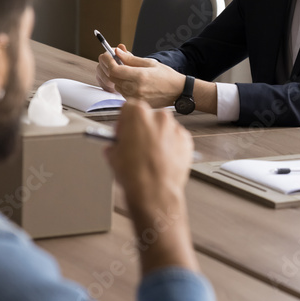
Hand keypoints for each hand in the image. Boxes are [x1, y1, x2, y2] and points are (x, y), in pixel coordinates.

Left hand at [97, 43, 186, 107]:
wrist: (178, 91)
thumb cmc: (166, 76)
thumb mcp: (150, 63)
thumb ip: (131, 58)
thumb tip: (117, 51)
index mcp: (140, 76)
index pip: (114, 70)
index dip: (109, 63)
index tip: (109, 57)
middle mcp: (136, 88)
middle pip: (113, 79)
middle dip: (113, 70)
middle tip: (118, 64)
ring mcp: (136, 98)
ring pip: (117, 87)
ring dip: (119, 79)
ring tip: (130, 75)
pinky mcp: (137, 103)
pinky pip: (124, 94)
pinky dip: (125, 87)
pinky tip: (134, 84)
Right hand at [103, 101, 197, 272]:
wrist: (155, 192)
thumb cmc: (135, 175)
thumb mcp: (113, 156)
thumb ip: (114, 145)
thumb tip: (114, 147)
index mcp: (137, 114)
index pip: (128, 108)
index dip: (124, 122)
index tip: (123, 132)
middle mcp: (158, 117)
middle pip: (148, 117)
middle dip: (142, 129)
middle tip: (136, 146)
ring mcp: (175, 128)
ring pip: (164, 128)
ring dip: (157, 138)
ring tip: (150, 157)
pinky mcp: (187, 141)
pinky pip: (176, 140)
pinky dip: (171, 147)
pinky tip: (162, 161)